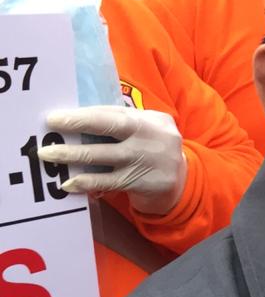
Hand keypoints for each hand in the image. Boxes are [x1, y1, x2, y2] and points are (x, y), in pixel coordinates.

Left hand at [38, 105, 187, 214]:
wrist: (183, 184)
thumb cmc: (154, 153)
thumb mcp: (148, 133)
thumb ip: (123, 126)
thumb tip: (80, 121)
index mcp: (153, 119)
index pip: (114, 111)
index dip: (85, 113)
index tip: (58, 115)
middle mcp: (152, 136)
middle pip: (112, 126)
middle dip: (79, 123)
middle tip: (52, 124)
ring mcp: (148, 160)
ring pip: (104, 155)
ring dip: (73, 154)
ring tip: (49, 154)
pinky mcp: (144, 183)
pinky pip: (108, 181)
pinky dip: (86, 182)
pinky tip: (69, 183)